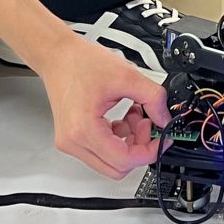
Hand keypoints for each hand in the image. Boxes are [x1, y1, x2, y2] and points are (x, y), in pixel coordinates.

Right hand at [37, 37, 171, 179]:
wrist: (59, 56)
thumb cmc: (80, 62)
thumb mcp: (127, 76)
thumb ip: (153, 98)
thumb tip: (165, 118)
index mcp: (84, 129)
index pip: (124, 160)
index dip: (150, 151)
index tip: (162, 140)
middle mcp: (74, 141)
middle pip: (117, 168)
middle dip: (139, 147)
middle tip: (147, 124)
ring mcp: (71, 142)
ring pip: (110, 162)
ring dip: (129, 142)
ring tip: (134, 115)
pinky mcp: (73, 138)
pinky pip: (102, 151)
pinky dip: (118, 138)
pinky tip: (123, 117)